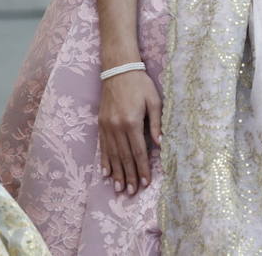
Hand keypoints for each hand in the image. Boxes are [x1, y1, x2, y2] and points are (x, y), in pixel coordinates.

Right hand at [98, 69, 160, 195]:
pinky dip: (104, 161)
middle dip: (129, 176)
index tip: (146, 182)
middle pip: (125, 157)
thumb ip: (157, 123)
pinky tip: (105, 173)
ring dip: (117, 173)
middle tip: (132, 192)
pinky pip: (102, 147)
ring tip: (119, 188)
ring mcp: (107, 126)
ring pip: (112, 155)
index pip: (138, 151)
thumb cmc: (140, 84)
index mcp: (132, 122)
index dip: (142, 168)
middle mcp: (117, 127)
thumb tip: (160, 144)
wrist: (118, 70)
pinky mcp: (100, 124)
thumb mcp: (154, 100)